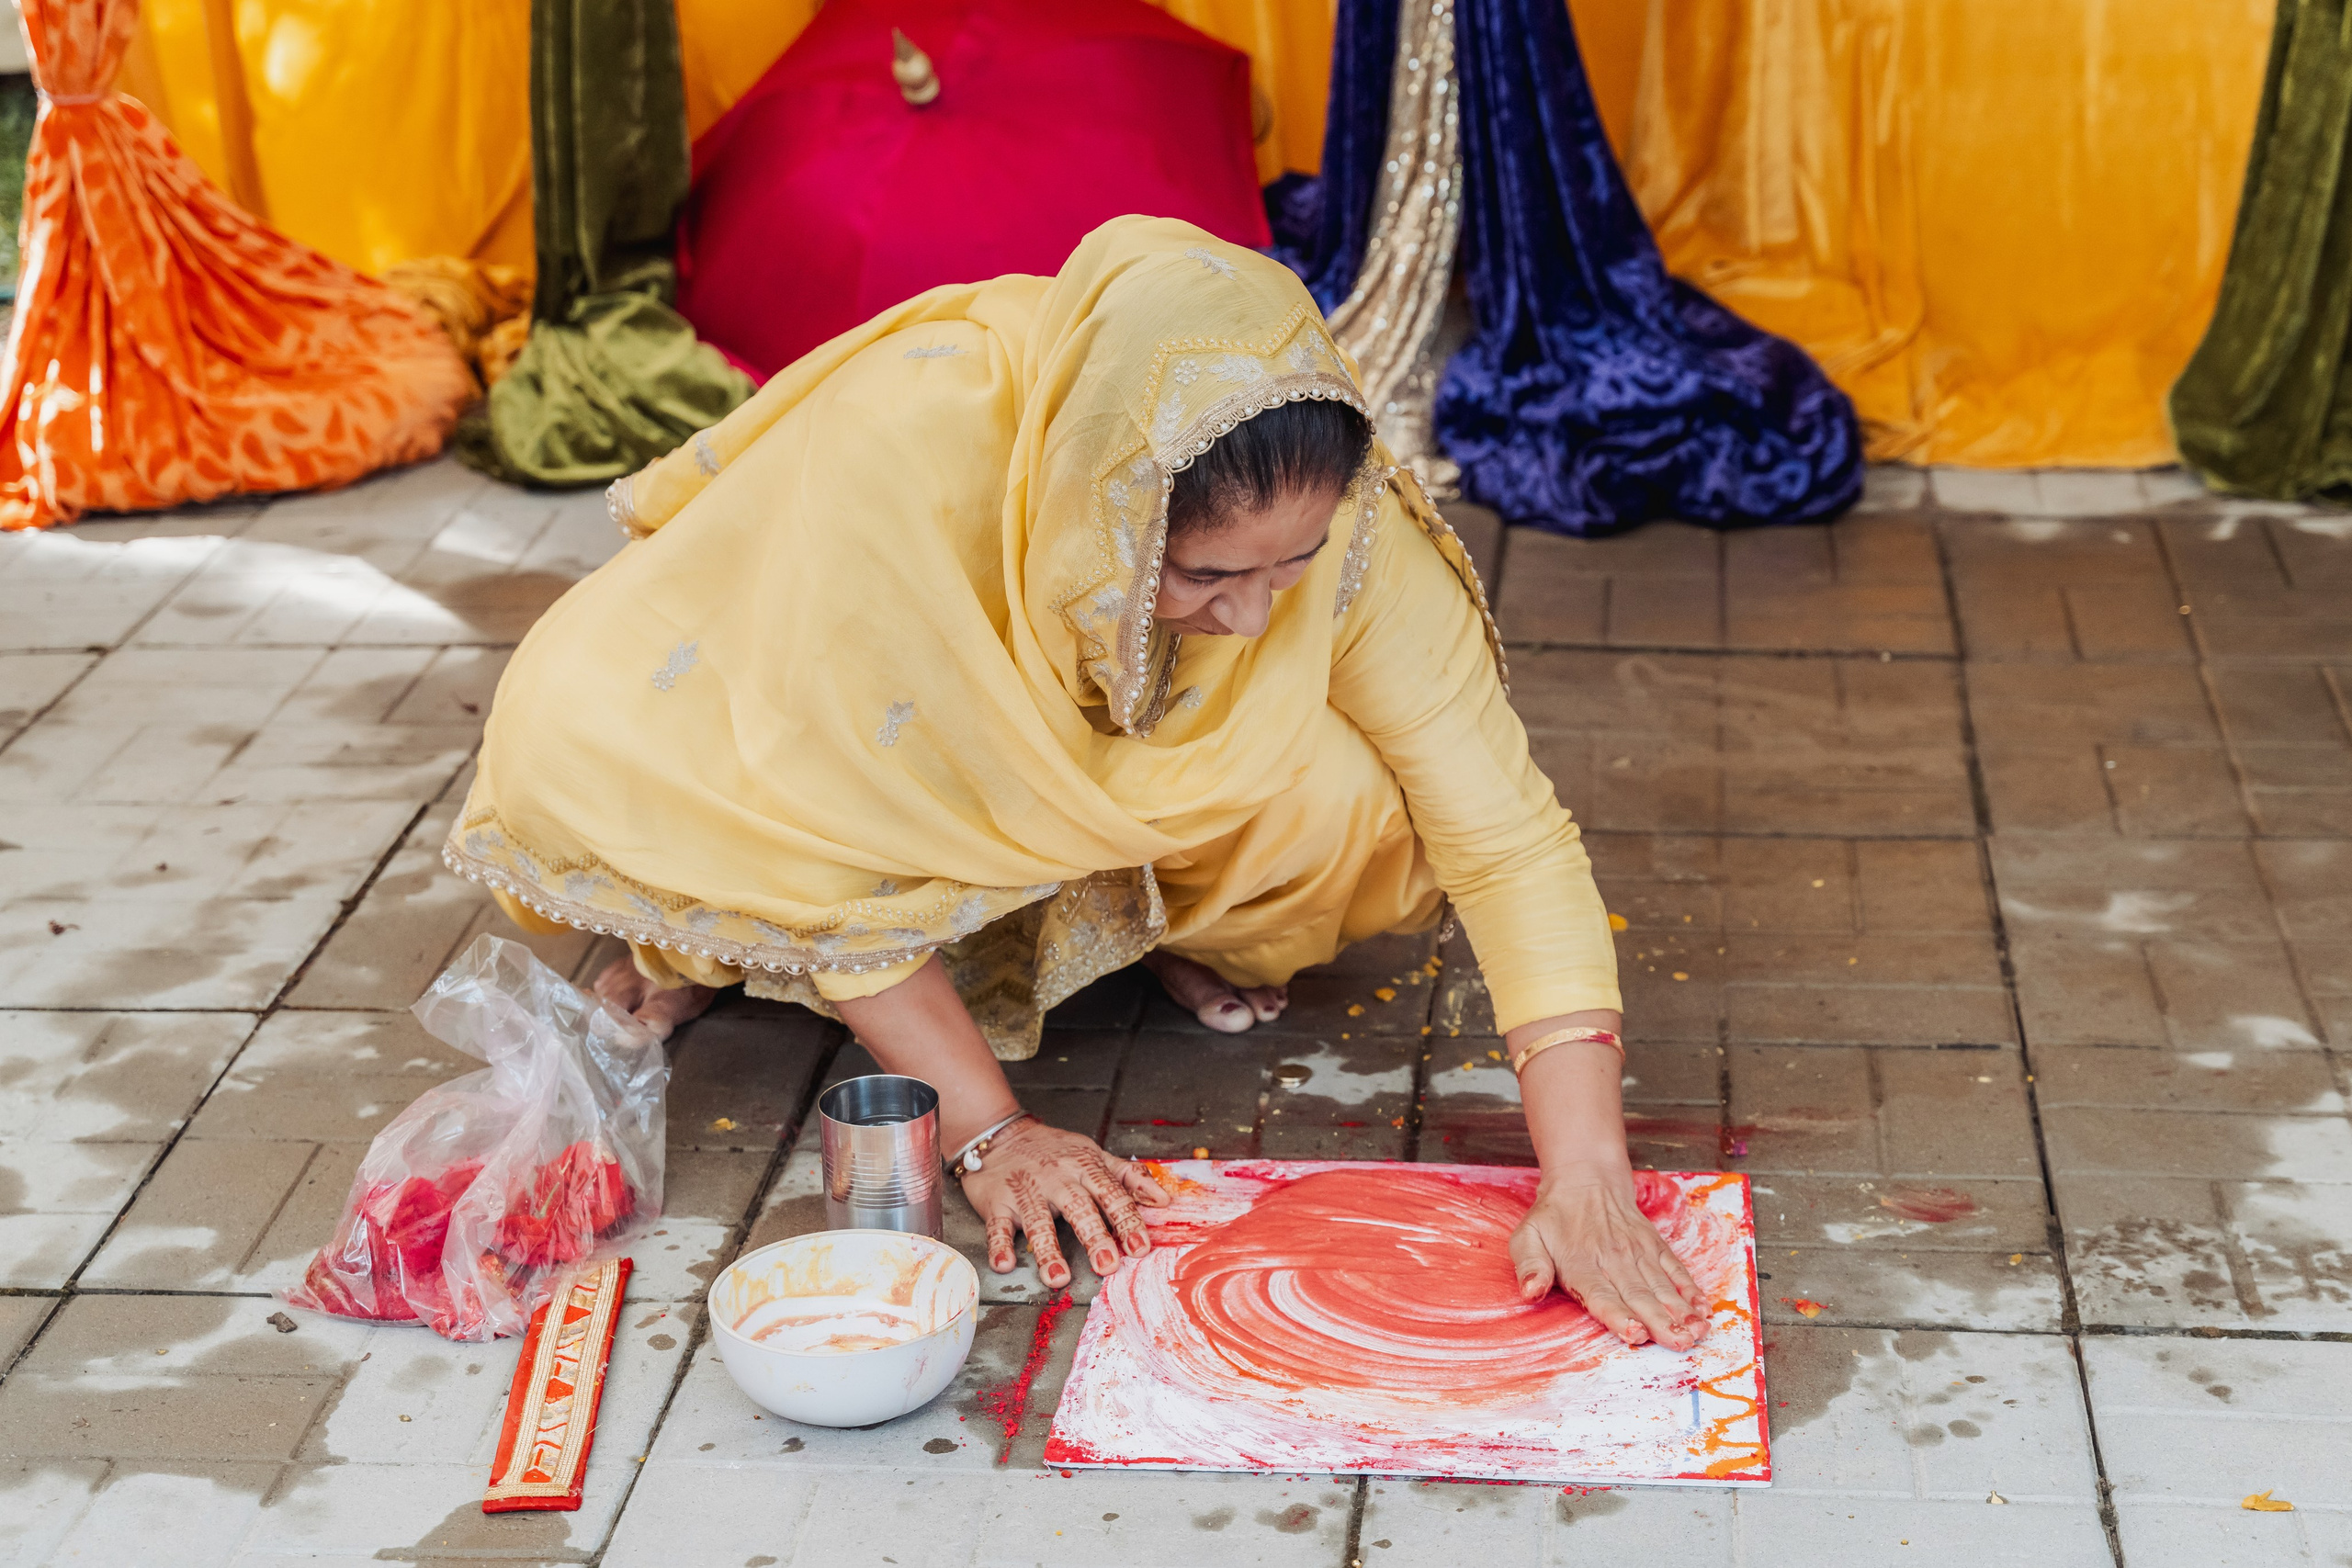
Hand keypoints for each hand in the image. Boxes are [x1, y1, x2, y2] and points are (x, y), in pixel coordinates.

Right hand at [957, 1119, 1171, 1288]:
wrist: (1001, 1135)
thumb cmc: (1053, 1151)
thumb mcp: (1094, 1155)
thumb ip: (1129, 1177)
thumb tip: (1165, 1199)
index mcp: (1084, 1168)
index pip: (1111, 1194)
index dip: (1127, 1221)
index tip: (1140, 1247)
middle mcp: (1057, 1179)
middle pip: (1078, 1208)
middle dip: (1094, 1237)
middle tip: (1107, 1265)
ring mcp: (1026, 1191)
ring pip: (1038, 1221)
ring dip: (1047, 1251)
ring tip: (1057, 1278)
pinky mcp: (997, 1201)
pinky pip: (998, 1225)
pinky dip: (999, 1245)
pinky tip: (1005, 1264)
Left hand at [1508, 1170, 1708, 1349]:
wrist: (1585, 1178)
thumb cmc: (1553, 1218)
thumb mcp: (1527, 1237)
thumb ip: (1529, 1266)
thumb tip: (1530, 1292)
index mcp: (1581, 1264)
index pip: (1601, 1295)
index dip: (1619, 1316)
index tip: (1636, 1333)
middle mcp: (1613, 1260)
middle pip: (1639, 1296)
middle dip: (1662, 1323)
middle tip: (1680, 1344)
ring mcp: (1637, 1252)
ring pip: (1661, 1286)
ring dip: (1681, 1311)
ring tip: (1697, 1332)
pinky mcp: (1654, 1246)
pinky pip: (1675, 1269)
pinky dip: (1690, 1289)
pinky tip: (1703, 1308)